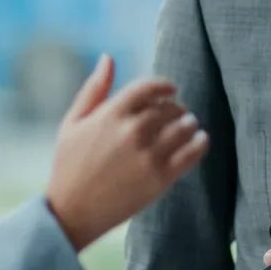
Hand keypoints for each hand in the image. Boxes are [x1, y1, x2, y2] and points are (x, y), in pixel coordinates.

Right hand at [45, 55, 208, 250]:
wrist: (72, 211)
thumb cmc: (69, 165)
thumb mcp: (73, 122)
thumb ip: (94, 89)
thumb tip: (108, 57)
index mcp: (111, 114)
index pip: (149, 87)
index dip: (165, 86)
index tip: (171, 90)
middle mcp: (132, 131)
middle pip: (170, 108)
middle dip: (177, 108)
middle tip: (179, 114)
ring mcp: (148, 155)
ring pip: (184, 127)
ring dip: (190, 123)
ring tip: (189, 126)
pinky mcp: (161, 178)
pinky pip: (192, 152)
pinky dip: (201, 142)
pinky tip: (200, 140)